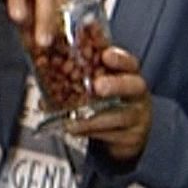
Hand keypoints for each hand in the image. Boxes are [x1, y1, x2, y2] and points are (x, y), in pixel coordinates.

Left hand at [65, 46, 151, 162]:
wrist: (126, 133)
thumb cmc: (111, 99)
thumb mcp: (101, 79)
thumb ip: (84, 66)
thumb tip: (50, 50)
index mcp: (130, 75)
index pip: (130, 63)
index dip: (119, 58)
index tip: (106, 54)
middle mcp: (137, 94)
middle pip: (134, 86)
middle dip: (116, 85)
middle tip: (97, 86)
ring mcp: (137, 116)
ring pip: (119, 115)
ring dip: (94, 117)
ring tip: (73, 118)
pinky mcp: (130, 137)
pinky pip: (110, 135)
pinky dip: (90, 132)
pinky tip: (74, 128)